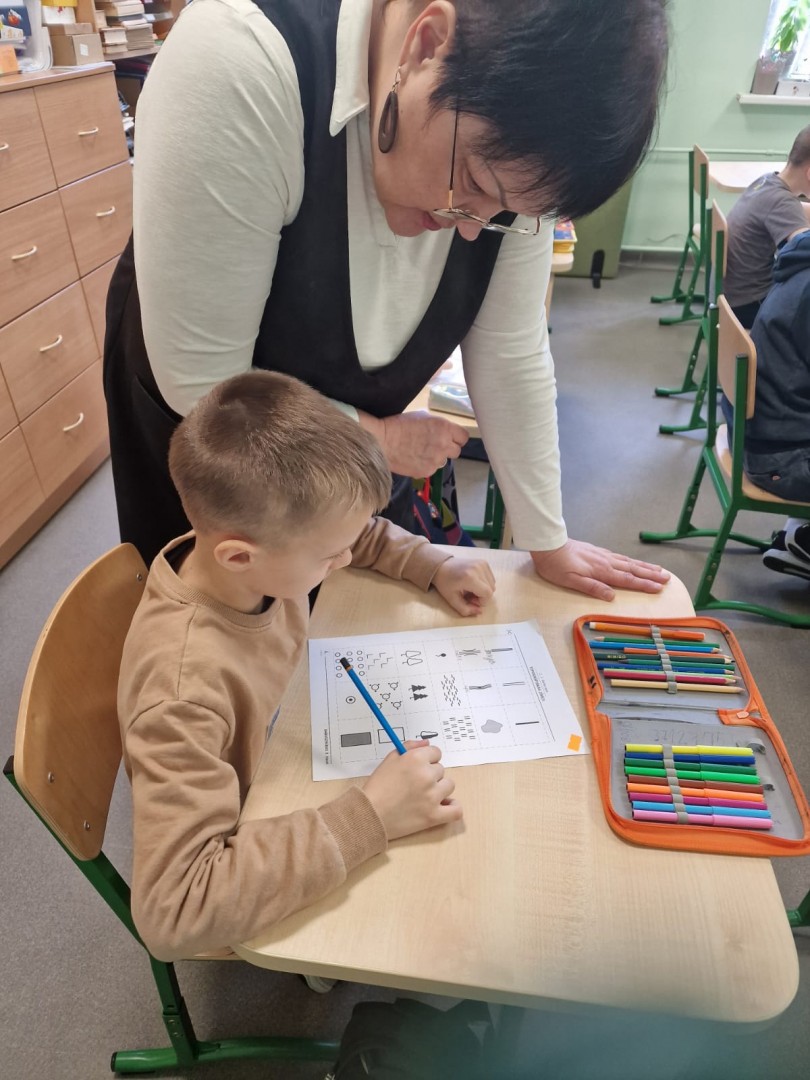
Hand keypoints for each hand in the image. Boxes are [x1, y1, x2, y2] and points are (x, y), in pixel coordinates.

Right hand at [358, 410, 468, 477]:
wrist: (382, 441)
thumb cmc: (399, 425)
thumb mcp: (423, 417)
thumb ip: (438, 426)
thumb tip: (444, 432)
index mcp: (444, 427)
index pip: (463, 437)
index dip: (456, 437)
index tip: (450, 438)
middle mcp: (443, 444)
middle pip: (456, 451)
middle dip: (447, 448)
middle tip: (434, 445)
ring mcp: (436, 460)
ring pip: (443, 461)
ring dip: (436, 457)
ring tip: (420, 452)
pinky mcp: (427, 471)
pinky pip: (432, 469)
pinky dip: (425, 465)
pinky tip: (414, 459)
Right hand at [362, 741, 461, 839]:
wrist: (369, 814)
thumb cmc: (377, 788)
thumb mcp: (389, 759)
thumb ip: (410, 746)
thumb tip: (427, 743)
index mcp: (415, 759)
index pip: (436, 752)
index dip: (428, 759)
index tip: (421, 767)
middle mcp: (426, 776)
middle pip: (441, 770)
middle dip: (431, 775)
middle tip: (415, 784)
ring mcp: (432, 796)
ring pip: (449, 786)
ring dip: (440, 789)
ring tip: (425, 795)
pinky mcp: (434, 816)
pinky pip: (456, 810)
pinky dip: (453, 807)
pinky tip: (445, 805)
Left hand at [432, 558, 494, 615]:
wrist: (441, 566)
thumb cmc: (445, 583)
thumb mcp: (452, 600)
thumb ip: (466, 609)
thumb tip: (479, 612)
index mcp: (470, 577)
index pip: (488, 594)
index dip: (482, 601)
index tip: (471, 600)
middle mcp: (478, 568)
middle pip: (491, 589)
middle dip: (482, 596)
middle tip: (469, 595)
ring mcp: (482, 563)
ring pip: (492, 583)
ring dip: (484, 589)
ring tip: (471, 589)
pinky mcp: (483, 562)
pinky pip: (490, 577)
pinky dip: (485, 583)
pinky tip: (474, 583)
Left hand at [530, 539, 669, 601]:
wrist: (548, 544)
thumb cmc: (556, 566)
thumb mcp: (571, 581)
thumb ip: (592, 587)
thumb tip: (612, 596)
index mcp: (601, 571)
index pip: (627, 579)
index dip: (644, 584)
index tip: (659, 588)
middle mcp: (605, 561)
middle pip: (632, 569)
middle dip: (650, 575)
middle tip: (667, 579)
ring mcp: (602, 555)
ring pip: (628, 561)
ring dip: (644, 566)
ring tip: (658, 569)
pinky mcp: (597, 551)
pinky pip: (620, 556)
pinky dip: (631, 560)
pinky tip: (633, 561)